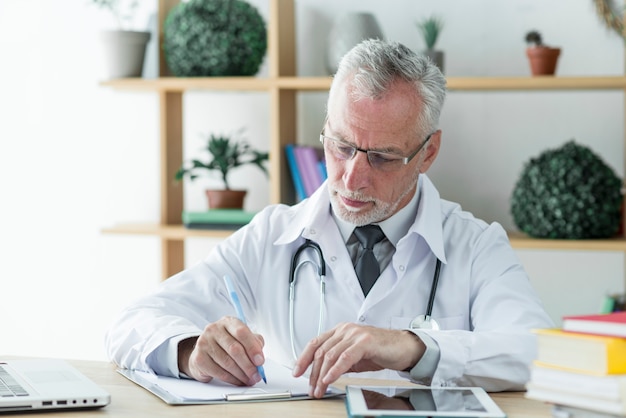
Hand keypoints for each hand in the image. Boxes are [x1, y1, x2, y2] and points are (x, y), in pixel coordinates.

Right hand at [178, 316, 264, 385]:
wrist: (204, 352)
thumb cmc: (226, 345)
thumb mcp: (242, 339)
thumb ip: (254, 343)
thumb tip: (259, 357)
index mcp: (228, 322)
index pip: (241, 332)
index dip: (253, 348)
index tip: (260, 360)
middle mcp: (214, 329)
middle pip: (235, 349)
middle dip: (249, 365)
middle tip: (256, 375)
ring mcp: (204, 343)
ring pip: (227, 363)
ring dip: (241, 375)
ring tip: (249, 380)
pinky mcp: (199, 358)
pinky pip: (219, 372)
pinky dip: (232, 379)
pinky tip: (238, 381)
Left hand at [292, 323, 424, 397]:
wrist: (404, 348)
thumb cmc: (381, 351)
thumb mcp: (355, 357)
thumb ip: (339, 361)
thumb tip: (323, 373)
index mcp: (340, 331)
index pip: (315, 342)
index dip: (303, 358)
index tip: (297, 372)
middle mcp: (345, 330)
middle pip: (320, 351)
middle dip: (312, 372)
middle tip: (311, 388)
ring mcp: (354, 334)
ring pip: (330, 355)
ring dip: (322, 375)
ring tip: (320, 389)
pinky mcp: (364, 341)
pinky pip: (344, 357)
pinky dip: (334, 370)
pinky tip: (329, 379)